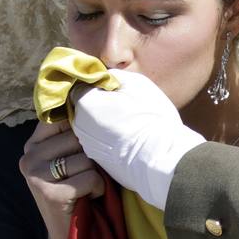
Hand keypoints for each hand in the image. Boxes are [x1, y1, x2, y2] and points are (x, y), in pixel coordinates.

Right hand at [20, 120, 104, 238]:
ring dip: (96, 176)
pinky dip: (97, 189)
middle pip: (79, 137)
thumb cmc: (79, 192)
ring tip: (86, 188)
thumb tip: (91, 101)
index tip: (88, 146)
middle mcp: (28, 156)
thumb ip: (74, 135)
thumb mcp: (71, 160)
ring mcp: (34, 174)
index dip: (85, 129)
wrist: (70, 236)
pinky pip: (89, 178)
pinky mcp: (48, 192)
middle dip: (93, 157)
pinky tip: (88, 198)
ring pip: (86, 158)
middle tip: (85, 176)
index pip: (64, 118)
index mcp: (33, 143)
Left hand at [72, 69, 204, 209]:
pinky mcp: (99, 162)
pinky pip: (101, 143)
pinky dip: (111, 139)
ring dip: (105, 122)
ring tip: (129, 123)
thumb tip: (106, 78)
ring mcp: (88, 146)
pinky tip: (129, 139)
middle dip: (100, 104)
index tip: (116, 88)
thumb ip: (114, 76)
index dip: (99, 85)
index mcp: (84, 102)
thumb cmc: (150, 118)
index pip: (82, 85)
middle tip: (125, 105)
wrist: (160, 160)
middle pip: (85, 107)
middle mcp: (78, 125)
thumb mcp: (137, 83)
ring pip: (93, 126)